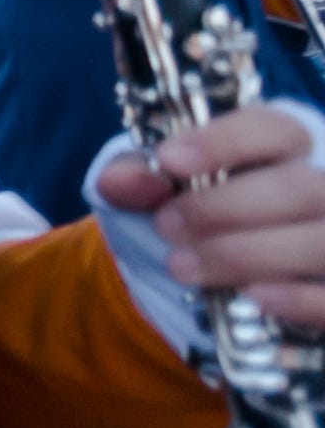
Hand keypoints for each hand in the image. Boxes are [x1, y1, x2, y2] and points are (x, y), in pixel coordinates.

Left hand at [102, 99, 324, 334]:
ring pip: (319, 242)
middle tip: (165, 226)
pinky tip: (252, 296)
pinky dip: (296, 298)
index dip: (223, 141)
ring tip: (182, 265)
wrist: (223, 266)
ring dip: (244, 254)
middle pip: (297, 188)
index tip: (169, 159)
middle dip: (222, 208)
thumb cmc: (198, 209)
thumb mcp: (160, 186)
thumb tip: (122, 181)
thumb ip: (135, 176)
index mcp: (285, 149)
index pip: (272, 130)